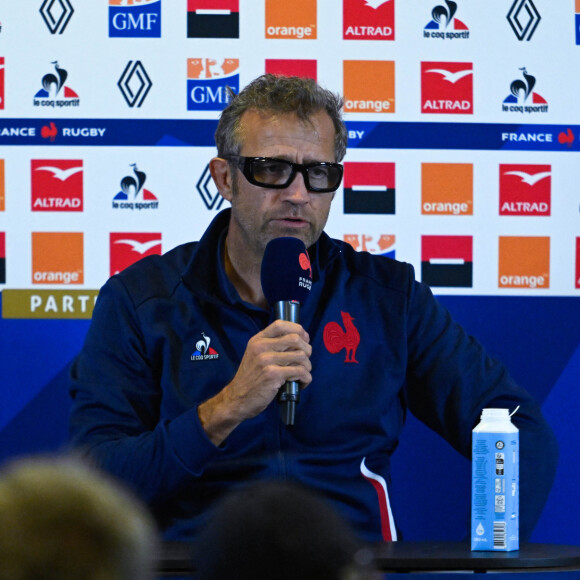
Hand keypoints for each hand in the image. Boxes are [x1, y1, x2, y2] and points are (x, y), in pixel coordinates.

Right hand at [198, 320, 311, 444]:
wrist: (236, 399)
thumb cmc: (251, 378)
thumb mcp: (256, 355)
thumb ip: (273, 345)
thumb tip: (300, 338)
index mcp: (257, 340)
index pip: (281, 324)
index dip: (297, 329)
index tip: (303, 339)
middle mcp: (261, 347)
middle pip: (295, 339)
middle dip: (307, 349)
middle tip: (305, 360)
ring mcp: (267, 360)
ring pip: (301, 356)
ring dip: (307, 367)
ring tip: (303, 374)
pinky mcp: (273, 375)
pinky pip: (300, 372)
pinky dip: (306, 379)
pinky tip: (300, 383)